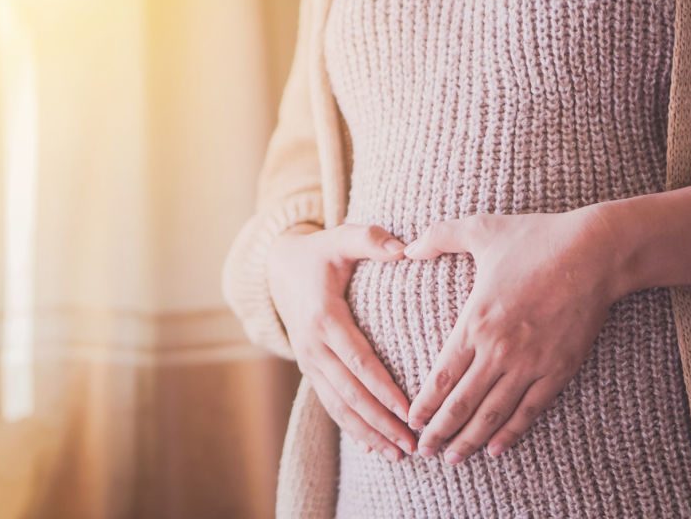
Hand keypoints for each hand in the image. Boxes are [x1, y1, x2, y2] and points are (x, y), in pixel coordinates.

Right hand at [268, 223, 416, 460]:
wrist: (277, 268)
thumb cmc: (319, 252)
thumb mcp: (341, 237)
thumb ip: (371, 240)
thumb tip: (405, 249)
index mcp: (324, 317)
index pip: (358, 360)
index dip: (382, 388)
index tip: (409, 409)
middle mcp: (313, 346)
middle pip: (350, 392)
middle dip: (381, 421)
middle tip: (413, 442)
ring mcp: (309, 361)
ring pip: (339, 406)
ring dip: (368, 432)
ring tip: (399, 453)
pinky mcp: (310, 369)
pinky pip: (330, 404)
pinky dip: (352, 428)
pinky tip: (375, 447)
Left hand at [403, 206, 624, 462]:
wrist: (595, 252)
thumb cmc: (537, 238)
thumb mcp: (481, 229)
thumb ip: (440, 237)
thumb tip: (406, 247)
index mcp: (476, 321)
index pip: (442, 376)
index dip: (425, 403)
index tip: (411, 420)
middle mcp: (499, 349)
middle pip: (462, 403)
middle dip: (439, 431)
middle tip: (423, 451)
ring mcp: (531, 363)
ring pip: (493, 413)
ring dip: (470, 439)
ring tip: (453, 458)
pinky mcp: (559, 369)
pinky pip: (530, 410)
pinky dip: (512, 432)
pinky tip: (496, 448)